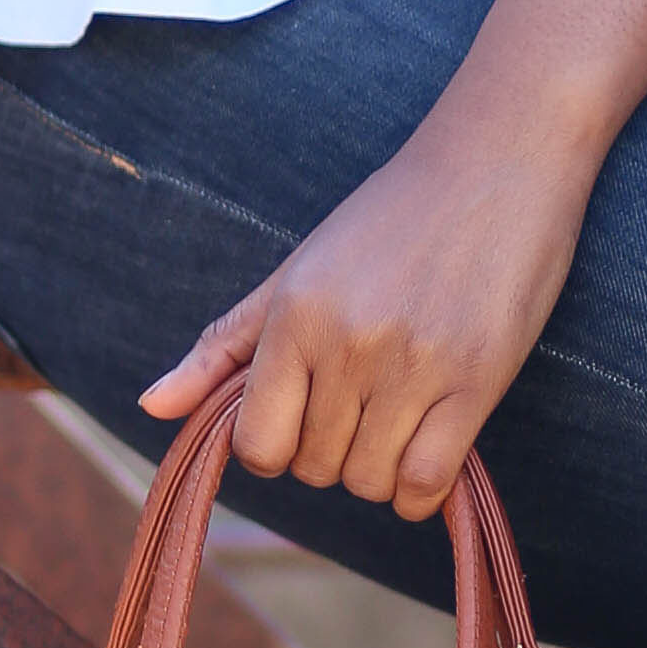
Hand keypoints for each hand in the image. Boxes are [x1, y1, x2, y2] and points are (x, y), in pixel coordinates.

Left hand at [140, 96, 592, 520]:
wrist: (496, 159)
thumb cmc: (392, 216)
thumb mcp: (297, 271)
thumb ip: (224, 346)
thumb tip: (150, 406)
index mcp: (295, 315)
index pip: (257, 445)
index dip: (276, 447)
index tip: (307, 416)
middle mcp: (347, 343)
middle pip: (315, 468)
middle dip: (334, 452)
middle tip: (365, 401)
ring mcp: (413, 364)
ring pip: (370, 482)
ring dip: (381, 469)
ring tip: (402, 414)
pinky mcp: (477, 379)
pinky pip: (426, 482)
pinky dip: (422, 488)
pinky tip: (431, 444)